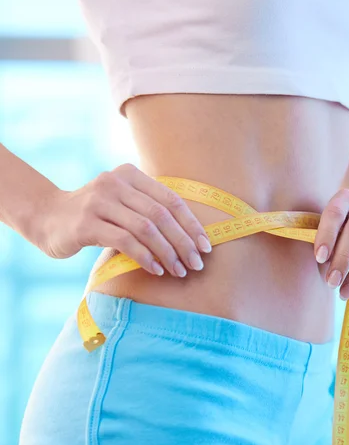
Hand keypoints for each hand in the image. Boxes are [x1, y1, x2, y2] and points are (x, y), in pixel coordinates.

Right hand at [41, 164, 211, 276]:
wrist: (48, 217)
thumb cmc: (95, 216)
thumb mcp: (122, 203)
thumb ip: (148, 209)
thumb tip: (190, 237)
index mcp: (130, 175)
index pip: (170, 199)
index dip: (191, 224)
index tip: (205, 247)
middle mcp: (115, 183)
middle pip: (161, 215)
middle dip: (183, 242)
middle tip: (196, 264)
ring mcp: (99, 201)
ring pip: (145, 228)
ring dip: (167, 253)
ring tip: (178, 270)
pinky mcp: (87, 223)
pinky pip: (125, 241)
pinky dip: (145, 257)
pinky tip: (156, 269)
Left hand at [314, 188, 348, 300]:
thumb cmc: (330, 237)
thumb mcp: (319, 235)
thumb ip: (319, 245)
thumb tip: (322, 262)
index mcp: (344, 198)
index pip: (335, 213)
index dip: (327, 235)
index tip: (319, 259)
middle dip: (343, 260)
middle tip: (331, 283)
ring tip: (343, 293)